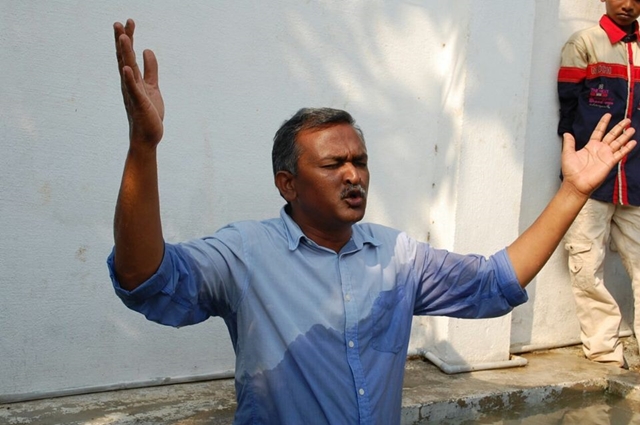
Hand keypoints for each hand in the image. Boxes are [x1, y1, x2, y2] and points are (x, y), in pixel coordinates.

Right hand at [114, 19, 163, 147]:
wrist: (147, 136)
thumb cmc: (148, 112)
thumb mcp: (152, 87)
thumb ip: (150, 69)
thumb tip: (147, 50)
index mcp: (133, 79)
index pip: (128, 55)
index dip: (129, 38)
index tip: (128, 21)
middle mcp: (129, 84)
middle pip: (124, 58)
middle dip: (122, 41)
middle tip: (118, 22)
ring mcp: (133, 93)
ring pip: (127, 70)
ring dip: (125, 54)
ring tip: (123, 37)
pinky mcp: (139, 104)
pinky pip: (133, 90)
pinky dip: (129, 79)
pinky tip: (127, 68)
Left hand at [561, 113, 636, 196]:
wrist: (576, 184)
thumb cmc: (571, 171)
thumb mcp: (567, 154)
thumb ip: (569, 143)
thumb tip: (567, 133)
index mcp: (590, 146)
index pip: (598, 131)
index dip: (603, 123)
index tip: (608, 115)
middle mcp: (599, 149)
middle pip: (611, 135)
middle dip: (619, 127)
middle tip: (627, 120)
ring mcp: (606, 155)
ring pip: (618, 143)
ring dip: (625, 136)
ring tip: (631, 129)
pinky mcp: (610, 162)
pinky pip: (620, 153)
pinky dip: (627, 148)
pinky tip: (633, 142)